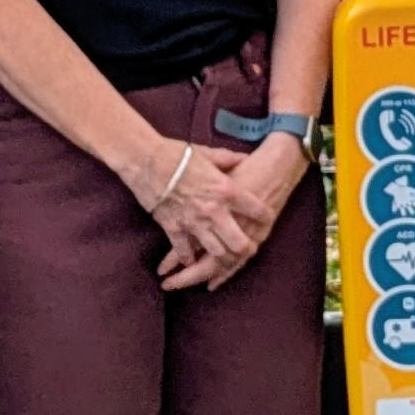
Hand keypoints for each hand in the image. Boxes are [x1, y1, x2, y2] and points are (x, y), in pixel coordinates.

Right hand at [165, 131, 311, 293]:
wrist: (147, 161)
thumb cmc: (178, 154)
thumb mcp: (209, 154)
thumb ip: (229, 159)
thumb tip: (244, 158)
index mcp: (227, 191)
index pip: (256, 210)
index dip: (266, 216)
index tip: (267, 219)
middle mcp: (214, 212)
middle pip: (238, 243)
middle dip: (246, 249)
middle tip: (248, 249)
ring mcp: (194, 223)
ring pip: (216, 252)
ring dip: (221, 257)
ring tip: (224, 258)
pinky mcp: (174, 229)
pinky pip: (185, 252)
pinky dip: (188, 258)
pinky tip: (191, 261)